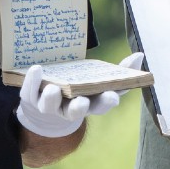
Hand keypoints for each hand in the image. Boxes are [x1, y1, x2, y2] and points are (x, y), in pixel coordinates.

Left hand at [15, 52, 145, 137]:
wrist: (45, 99)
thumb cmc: (79, 87)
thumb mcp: (99, 79)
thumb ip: (120, 70)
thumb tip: (139, 55)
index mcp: (88, 104)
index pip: (100, 106)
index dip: (106, 102)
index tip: (111, 96)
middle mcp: (68, 108)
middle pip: (74, 113)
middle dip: (78, 109)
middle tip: (80, 102)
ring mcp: (48, 104)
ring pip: (48, 106)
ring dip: (51, 99)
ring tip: (53, 89)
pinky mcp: (31, 97)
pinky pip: (29, 91)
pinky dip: (33, 81)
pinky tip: (37, 69)